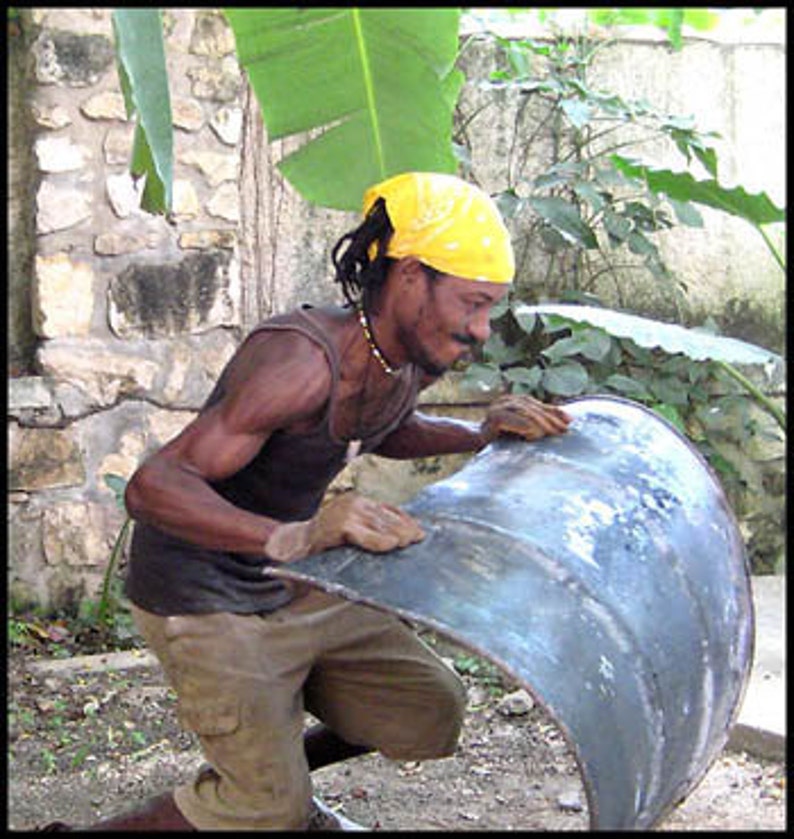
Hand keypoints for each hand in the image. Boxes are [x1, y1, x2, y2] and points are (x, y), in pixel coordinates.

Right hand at [310, 492, 425, 553]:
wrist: (296, 542)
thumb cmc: (326, 540)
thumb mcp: (352, 527)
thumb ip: (371, 527)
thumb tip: (402, 536)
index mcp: (358, 502)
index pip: (388, 509)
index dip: (406, 520)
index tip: (419, 531)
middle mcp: (354, 503)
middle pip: (386, 517)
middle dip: (404, 529)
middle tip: (418, 538)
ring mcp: (346, 512)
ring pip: (378, 525)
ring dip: (397, 534)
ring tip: (409, 542)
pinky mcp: (339, 525)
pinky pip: (364, 535)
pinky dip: (378, 541)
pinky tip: (390, 545)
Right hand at [481, 394, 571, 443]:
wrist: (475, 442)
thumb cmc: (500, 438)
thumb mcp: (523, 428)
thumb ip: (539, 422)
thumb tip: (566, 420)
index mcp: (514, 400)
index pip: (537, 405)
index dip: (554, 411)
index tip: (569, 421)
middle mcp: (505, 401)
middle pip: (532, 408)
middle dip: (550, 419)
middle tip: (563, 431)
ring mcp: (497, 408)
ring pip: (524, 413)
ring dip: (541, 424)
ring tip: (552, 433)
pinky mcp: (493, 419)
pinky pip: (513, 421)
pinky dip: (525, 427)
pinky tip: (535, 435)